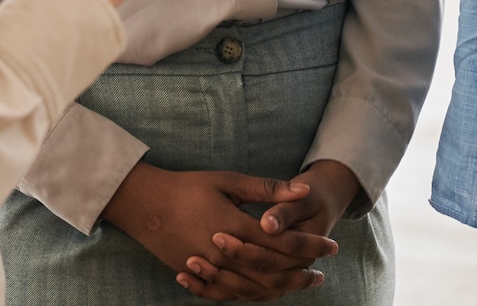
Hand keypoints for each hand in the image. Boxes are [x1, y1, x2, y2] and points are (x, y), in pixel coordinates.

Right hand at [182, 160, 361, 295]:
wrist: (145, 206)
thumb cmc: (189, 188)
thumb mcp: (229, 182)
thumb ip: (267, 189)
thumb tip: (302, 191)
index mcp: (236, 228)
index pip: (284, 244)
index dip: (310, 247)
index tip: (331, 247)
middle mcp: (225, 254)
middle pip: (273, 273)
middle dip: (301, 274)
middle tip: (321, 274)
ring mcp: (210, 269)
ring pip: (253, 289)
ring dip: (281, 289)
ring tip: (300, 284)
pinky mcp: (198, 276)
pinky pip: (229, 295)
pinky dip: (252, 296)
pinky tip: (265, 292)